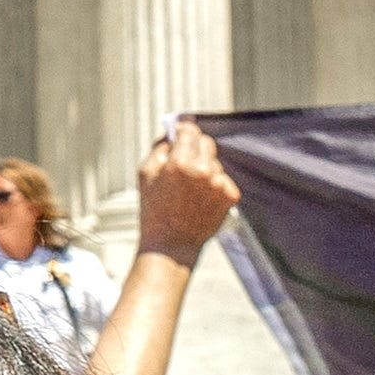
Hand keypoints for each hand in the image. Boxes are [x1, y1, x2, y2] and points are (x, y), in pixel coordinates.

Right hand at [131, 118, 239, 261]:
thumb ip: (158, 148)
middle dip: (195, 148)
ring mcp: (219, 183)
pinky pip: (223, 179)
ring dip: (205, 169)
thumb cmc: (154, 211)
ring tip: (190, 190)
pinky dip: (214, 185)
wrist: (171, 244)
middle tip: (184, 163)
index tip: (181, 132)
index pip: (190, 131)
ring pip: (215, 163)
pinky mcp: (230, 196)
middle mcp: (203, 170)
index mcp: (179, 163)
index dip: (184, 130)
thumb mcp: (144, 174)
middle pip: (206, 143)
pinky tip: (200, 199)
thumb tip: (171, 134)